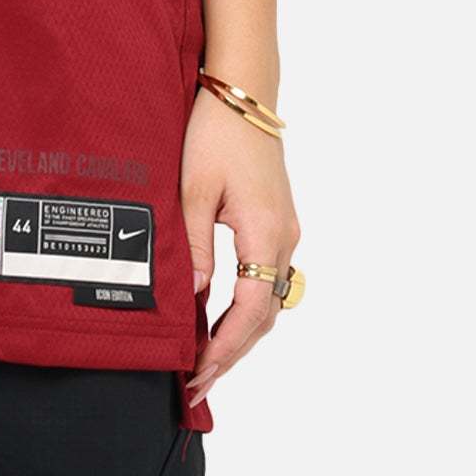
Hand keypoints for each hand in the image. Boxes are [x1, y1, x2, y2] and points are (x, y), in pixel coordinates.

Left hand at [180, 83, 299, 406]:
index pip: (250, 311)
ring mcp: (285, 231)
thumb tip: (191, 296)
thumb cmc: (215, 132)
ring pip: (267, 300)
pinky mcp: (277, 221)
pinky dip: (245, 307)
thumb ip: (193, 245)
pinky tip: (219, 318)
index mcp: (266, 233)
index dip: (224, 349)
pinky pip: (265, 279)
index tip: (198, 375)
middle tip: (197, 384)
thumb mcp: (194, 188)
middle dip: (231, 353)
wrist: (243, 91)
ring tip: (205, 362)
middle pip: (264, 316)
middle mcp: (284, 238)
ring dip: (239, 333)